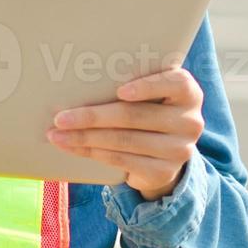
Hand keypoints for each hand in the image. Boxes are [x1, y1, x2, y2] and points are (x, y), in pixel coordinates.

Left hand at [46, 67, 203, 200]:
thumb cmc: (150, 108)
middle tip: (61, 118)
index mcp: (188, 93)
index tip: (120, 91)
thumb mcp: (151, 93)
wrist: (166, 151)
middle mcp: (189, 121)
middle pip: (135, 116)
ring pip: (123, 140)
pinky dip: (92, 153)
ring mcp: (179, 150)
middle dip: (93, 116)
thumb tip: (80, 76)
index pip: (174, 84)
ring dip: (85, 138)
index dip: (147, 87)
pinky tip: (73, 147)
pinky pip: (121, 160)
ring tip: (57, 134)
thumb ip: (133, 82)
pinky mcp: (163, 171)